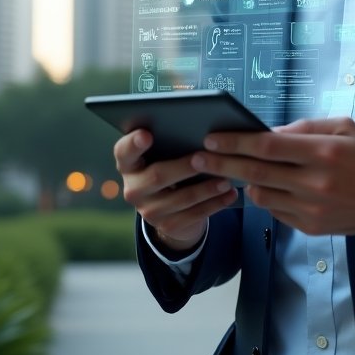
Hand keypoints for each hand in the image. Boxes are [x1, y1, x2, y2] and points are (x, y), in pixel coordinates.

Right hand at [115, 129, 238, 252]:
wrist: (170, 208)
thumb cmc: (170, 167)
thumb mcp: (164, 156)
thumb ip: (170, 143)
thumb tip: (199, 128)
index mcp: (129, 164)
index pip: (124, 151)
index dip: (133, 144)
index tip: (147, 134)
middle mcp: (133, 188)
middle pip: (157, 176)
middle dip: (183, 167)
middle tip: (203, 158)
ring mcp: (148, 210)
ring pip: (180, 198)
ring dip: (206, 189)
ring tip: (227, 179)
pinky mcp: (167, 226)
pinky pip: (194, 215)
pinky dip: (215, 204)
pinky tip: (230, 194)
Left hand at [189, 116, 354, 236]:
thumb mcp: (341, 128)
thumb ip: (304, 128)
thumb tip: (267, 134)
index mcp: (321, 152)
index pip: (267, 146)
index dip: (235, 142)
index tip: (211, 139)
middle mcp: (314, 182)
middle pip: (255, 172)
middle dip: (221, 164)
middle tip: (196, 158)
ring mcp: (310, 208)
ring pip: (260, 195)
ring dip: (243, 181)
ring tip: (233, 171)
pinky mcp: (309, 227)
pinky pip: (274, 211)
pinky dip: (266, 197)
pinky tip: (266, 186)